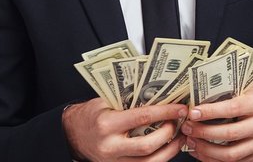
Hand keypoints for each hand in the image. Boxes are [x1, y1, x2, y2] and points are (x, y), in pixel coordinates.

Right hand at [62, 97, 187, 161]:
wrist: (73, 134)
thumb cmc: (92, 115)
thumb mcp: (107, 102)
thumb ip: (130, 102)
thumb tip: (161, 97)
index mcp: (107, 124)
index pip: (142, 117)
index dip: (165, 113)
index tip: (180, 108)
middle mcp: (110, 146)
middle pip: (148, 145)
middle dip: (169, 133)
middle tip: (179, 122)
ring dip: (170, 150)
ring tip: (180, 137)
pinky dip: (159, 159)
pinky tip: (167, 149)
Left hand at [181, 84, 252, 161]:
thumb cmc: (248, 96)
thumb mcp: (239, 87)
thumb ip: (221, 94)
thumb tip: (193, 101)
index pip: (233, 108)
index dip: (211, 112)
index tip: (193, 113)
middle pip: (230, 134)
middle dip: (204, 132)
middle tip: (187, 128)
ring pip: (230, 153)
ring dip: (206, 149)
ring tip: (191, 141)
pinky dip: (211, 159)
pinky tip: (199, 150)